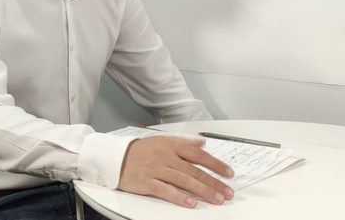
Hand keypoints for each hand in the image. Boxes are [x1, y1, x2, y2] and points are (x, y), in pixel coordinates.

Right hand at [117, 135, 234, 207]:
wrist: (116, 157)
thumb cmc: (141, 150)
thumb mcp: (163, 140)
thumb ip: (184, 142)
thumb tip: (202, 142)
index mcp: (172, 146)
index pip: (199, 155)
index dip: (215, 164)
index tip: (229, 173)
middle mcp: (167, 157)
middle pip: (195, 170)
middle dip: (214, 182)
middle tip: (228, 192)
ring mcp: (157, 169)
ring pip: (184, 181)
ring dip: (202, 191)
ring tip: (216, 199)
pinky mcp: (147, 182)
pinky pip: (166, 190)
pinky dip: (179, 197)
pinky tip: (191, 203)